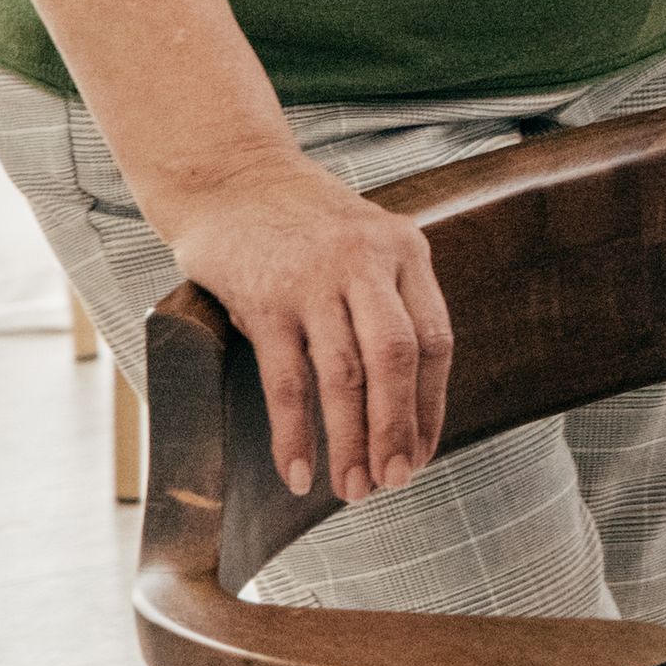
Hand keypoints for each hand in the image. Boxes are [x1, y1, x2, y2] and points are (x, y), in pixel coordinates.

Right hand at [148, 158, 460, 498]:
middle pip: (398, 362)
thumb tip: (403, 393)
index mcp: (406, 251)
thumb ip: (390, 298)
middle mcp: (367, 264)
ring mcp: (314, 282)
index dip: (431, 404)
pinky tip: (299, 471)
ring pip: (344, 377)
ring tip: (352, 489)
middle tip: (395, 481)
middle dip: (398, 430)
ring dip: (350, 442)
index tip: (423, 451)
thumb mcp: (366, 242)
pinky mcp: (263, 301)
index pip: (436, 341)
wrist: (230, 176)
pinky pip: (286, 381)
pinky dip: (295, 433)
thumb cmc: (302, 220)